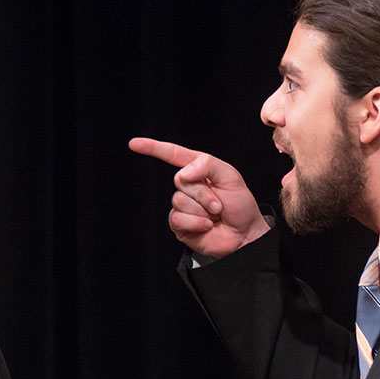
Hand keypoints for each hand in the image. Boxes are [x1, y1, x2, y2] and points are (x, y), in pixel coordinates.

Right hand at [129, 137, 270, 259]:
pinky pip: (178, 218)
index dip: (153, 148)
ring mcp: (182, 205)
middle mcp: (188, 186)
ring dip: (202, 210)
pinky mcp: (180, 224)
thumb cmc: (240, 205)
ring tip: (215, 215)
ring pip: (179, 201)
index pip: (173, 155)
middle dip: (204, 193)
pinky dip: (196, 223)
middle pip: (180, 181)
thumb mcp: (231, 177)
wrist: (245, 235)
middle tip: (219, 204)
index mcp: (199, 169)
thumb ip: (208, 165)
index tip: (134, 144)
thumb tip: (184, 172)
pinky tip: (206, 226)